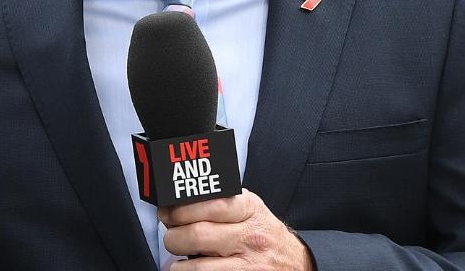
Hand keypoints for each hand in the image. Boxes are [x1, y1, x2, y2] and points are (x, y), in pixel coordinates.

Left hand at [157, 189, 314, 269]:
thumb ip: (220, 201)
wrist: (297, 263)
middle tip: (170, 236)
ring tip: (176, 258)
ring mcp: (249, 264)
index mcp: (249, 209)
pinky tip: (187, 270)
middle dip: (173, 236)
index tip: (167, 213)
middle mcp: (251, 236)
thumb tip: (179, 201)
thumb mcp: (249, 209)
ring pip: (199, 265)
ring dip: (178, 264)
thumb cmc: (264, 233)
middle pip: (198, 234)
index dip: (180, 209)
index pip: (210, 204)